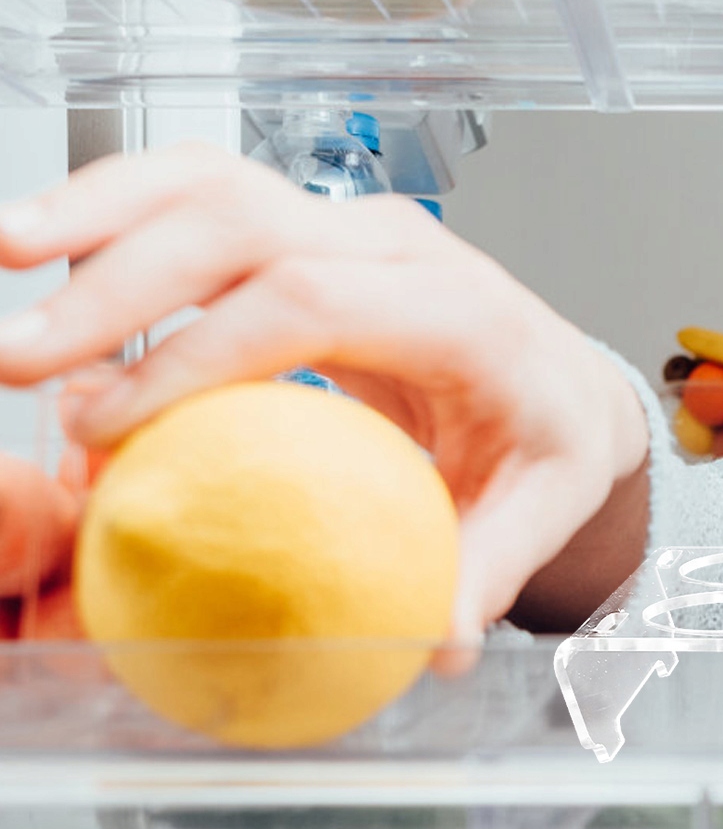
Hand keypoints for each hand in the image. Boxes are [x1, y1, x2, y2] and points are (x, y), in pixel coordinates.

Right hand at [0, 144, 650, 658]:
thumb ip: (488, 570)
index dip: (200, 354)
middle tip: (23, 364)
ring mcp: (349, 225)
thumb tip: (439, 646)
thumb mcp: (543, 509)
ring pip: (210, 182)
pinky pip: (203, 198)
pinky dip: (118, 210)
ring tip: (5, 258)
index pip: (313, 302)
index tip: (110, 424)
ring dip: (97, 214)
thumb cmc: (546, 439)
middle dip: (119, 283)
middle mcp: (398, 248)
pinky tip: (44, 249)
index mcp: (460, 313)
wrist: (561, 379)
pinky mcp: (309, 228)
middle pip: (243, 223)